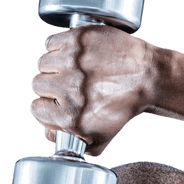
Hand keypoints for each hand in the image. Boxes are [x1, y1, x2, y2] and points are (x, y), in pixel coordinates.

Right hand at [30, 26, 157, 156]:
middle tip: (67, 86)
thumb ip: (72, 143)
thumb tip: (49, 133)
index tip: (57, 102)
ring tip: (72, 71)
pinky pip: (52, 42)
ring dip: (54, 67)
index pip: (37, 109)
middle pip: (38, 84)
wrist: (147, 78)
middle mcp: (67, 89)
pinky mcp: (77, 40)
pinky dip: (58, 47)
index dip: (47, 106)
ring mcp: (72, 61)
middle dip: (50, 87)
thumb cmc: (124, 109)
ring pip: (44, 63)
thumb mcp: (100, 139)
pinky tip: (73, 56)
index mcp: (69, 117)